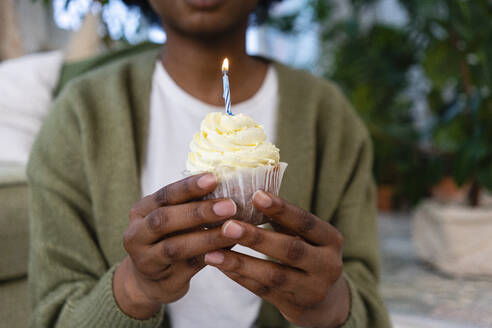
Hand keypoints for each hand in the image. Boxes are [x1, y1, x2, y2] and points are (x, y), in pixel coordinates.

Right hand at [113, 173, 237, 318]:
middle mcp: (137, 234)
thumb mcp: (170, 217)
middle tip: (229, 206)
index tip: (213, 178)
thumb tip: (230, 185)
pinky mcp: (163, 280)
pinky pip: (189, 266)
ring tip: (233, 230)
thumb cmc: (167, 238)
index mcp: (141, 211)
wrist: (151, 280)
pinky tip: (230, 248)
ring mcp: (146, 260)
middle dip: (198, 212)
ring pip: (175, 247)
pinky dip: (210, 255)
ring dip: (207, 237)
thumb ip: (189, 204)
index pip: (164, 195)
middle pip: (164, 220)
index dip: (188, 187)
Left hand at [204, 190, 349, 327]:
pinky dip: (240, 277)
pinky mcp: (294, 306)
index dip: (282, 209)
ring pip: (273, 275)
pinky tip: (221, 266)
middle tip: (228, 226)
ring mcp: (312, 289)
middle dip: (257, 238)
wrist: (326, 301)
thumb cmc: (310, 254)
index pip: (306, 222)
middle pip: (290, 250)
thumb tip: (252, 196)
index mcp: (331, 240)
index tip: (256, 195)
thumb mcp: (309, 237)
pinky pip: (263, 290)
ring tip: (213, 253)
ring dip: (241, 263)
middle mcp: (327, 265)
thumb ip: (287, 221)